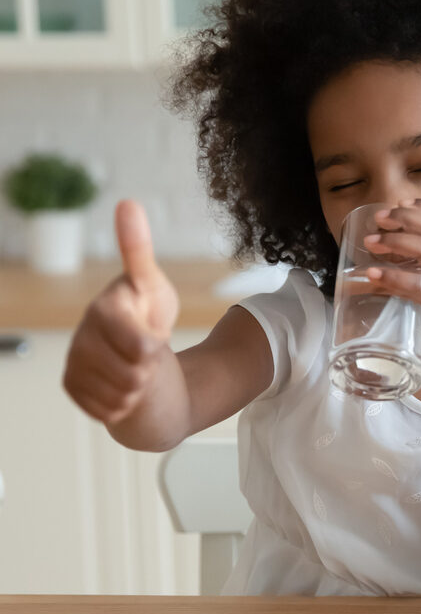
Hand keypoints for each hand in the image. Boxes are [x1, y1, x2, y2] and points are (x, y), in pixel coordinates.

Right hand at [63, 200, 179, 424]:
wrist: (136, 350)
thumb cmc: (147, 312)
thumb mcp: (152, 284)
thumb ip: (138, 250)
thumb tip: (127, 203)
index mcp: (103, 309)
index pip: (143, 346)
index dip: (156, 347)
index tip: (154, 335)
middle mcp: (81, 336)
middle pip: (135, 376)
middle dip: (149, 369)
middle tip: (145, 353)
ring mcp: (73, 362)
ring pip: (122, 396)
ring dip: (138, 387)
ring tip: (135, 366)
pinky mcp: (72, 386)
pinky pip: (109, 411)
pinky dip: (123, 403)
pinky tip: (120, 383)